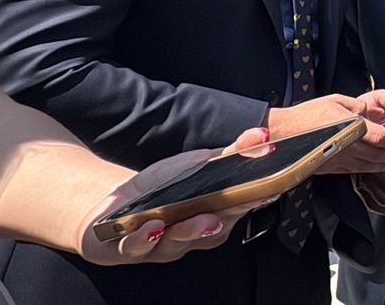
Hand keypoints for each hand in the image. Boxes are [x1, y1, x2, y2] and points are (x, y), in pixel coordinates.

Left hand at [75, 126, 277, 264]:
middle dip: (216, 222)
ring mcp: (163, 245)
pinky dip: (145, 239)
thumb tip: (262, 135)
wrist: (118, 208)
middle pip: (210, 232)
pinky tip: (150, 227)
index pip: (239, 208)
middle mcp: (193, 236)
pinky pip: (138, 248)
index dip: (253, 200)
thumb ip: (233, 152)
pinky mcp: (131, 249)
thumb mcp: (199, 163)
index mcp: (216, 216)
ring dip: (187, 232)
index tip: (266, 191)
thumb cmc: (164, 188)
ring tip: (196, 220)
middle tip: (221, 214)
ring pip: (177, 243)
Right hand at [268, 91, 384, 174]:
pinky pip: (363, 170)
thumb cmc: (306, 116)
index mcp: (351, 129)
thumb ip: (359, 108)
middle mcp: (349, 148)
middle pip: (384, 155)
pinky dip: (378, 168)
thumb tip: (373, 113)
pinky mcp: (336, 169)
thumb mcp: (336, 101)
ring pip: (376, 165)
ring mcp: (343, 161)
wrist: (282, 136)